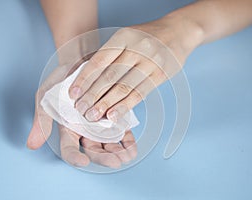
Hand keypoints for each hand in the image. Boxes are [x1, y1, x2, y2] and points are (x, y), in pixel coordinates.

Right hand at [26, 33, 136, 167]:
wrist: (78, 63)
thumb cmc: (59, 82)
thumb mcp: (45, 98)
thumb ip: (42, 121)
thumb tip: (31, 145)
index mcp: (67, 130)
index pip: (69, 149)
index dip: (75, 157)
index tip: (83, 160)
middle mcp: (84, 130)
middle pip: (94, 150)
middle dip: (104, 158)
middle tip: (115, 162)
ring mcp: (100, 124)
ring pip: (109, 143)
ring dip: (119, 152)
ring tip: (128, 157)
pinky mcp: (113, 116)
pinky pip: (121, 131)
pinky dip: (127, 140)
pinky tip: (133, 146)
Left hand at [69, 16, 203, 121]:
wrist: (178, 31)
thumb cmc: (147, 37)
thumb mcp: (127, 38)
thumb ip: (111, 56)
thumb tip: (89, 82)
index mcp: (123, 37)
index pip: (99, 60)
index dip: (84, 79)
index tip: (73, 93)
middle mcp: (137, 48)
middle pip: (109, 76)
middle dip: (92, 95)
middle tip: (81, 109)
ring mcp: (150, 62)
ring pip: (123, 87)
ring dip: (106, 104)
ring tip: (93, 116)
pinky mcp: (160, 74)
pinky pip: (139, 93)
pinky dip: (125, 106)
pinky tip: (113, 116)